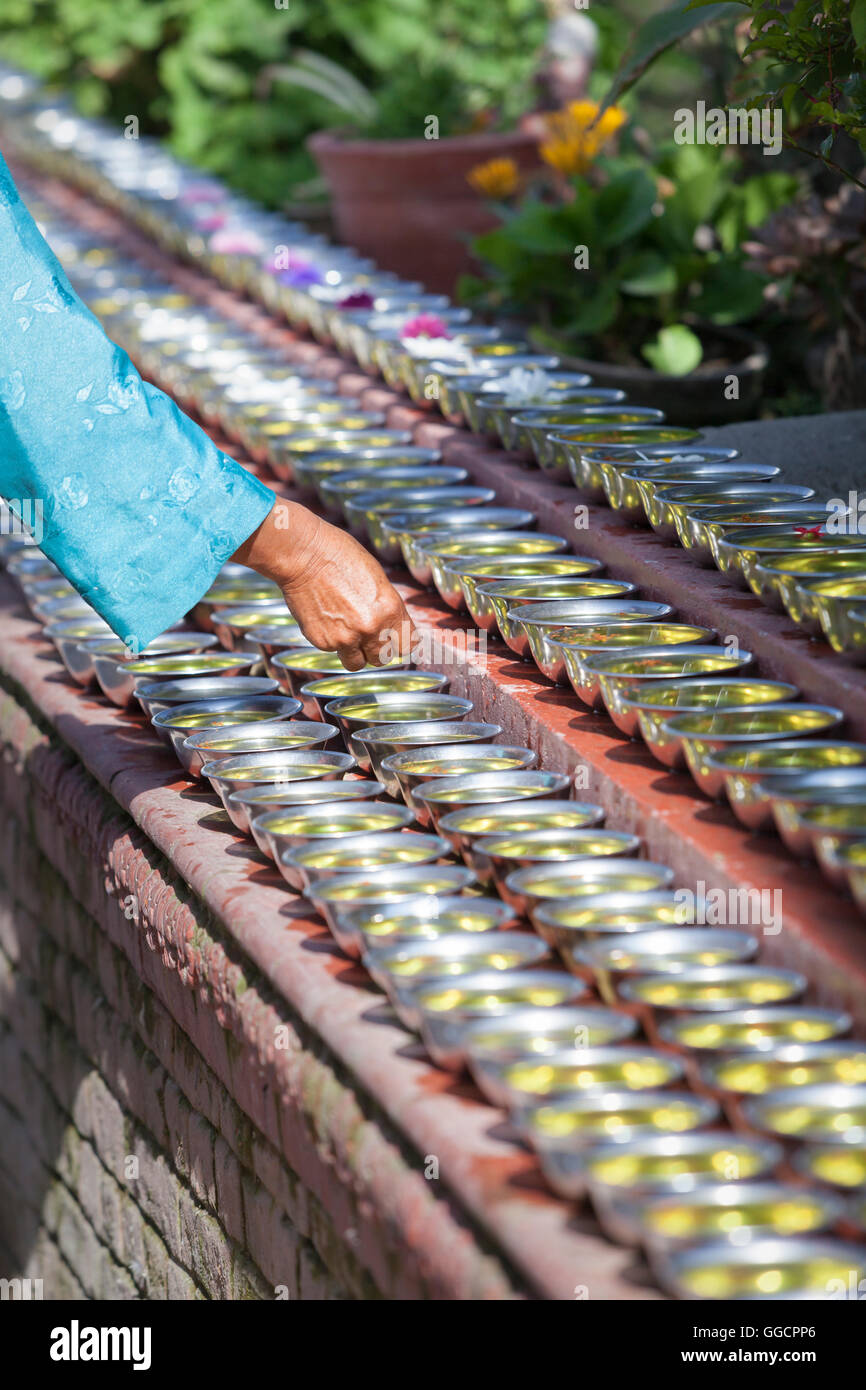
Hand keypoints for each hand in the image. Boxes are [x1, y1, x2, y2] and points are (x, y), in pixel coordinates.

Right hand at [232, 499, 414, 670]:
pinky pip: (333, 651)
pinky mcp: (323, 642)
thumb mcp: (376, 578)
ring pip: (356, 663)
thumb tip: (388, 625)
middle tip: (366, 634)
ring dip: (353, 652)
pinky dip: (330, 640)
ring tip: (344, 631)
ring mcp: (346, 638)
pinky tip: (325, 618)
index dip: (400, 642)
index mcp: (390, 609)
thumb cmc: (339, 556)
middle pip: (382, 658)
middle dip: (375, 649)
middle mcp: (371, 628)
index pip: (408, 645)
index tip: (394, 640)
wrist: (304, 556)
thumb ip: (385, 607)